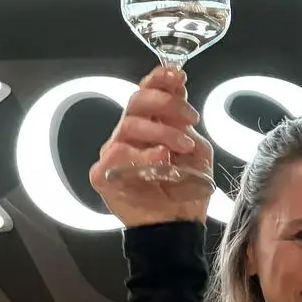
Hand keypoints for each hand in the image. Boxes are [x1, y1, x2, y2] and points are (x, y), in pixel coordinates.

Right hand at [90, 66, 215, 227]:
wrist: (179, 224)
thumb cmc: (186, 188)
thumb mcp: (197, 149)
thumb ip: (185, 121)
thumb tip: (178, 86)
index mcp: (150, 124)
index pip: (146, 92)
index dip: (159, 79)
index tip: (178, 76)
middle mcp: (129, 134)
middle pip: (136, 101)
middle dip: (166, 103)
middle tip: (191, 118)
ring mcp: (115, 153)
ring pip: (129, 125)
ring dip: (162, 132)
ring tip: (182, 148)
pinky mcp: (104, 175)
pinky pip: (116, 155)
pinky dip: (142, 154)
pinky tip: (161, 160)